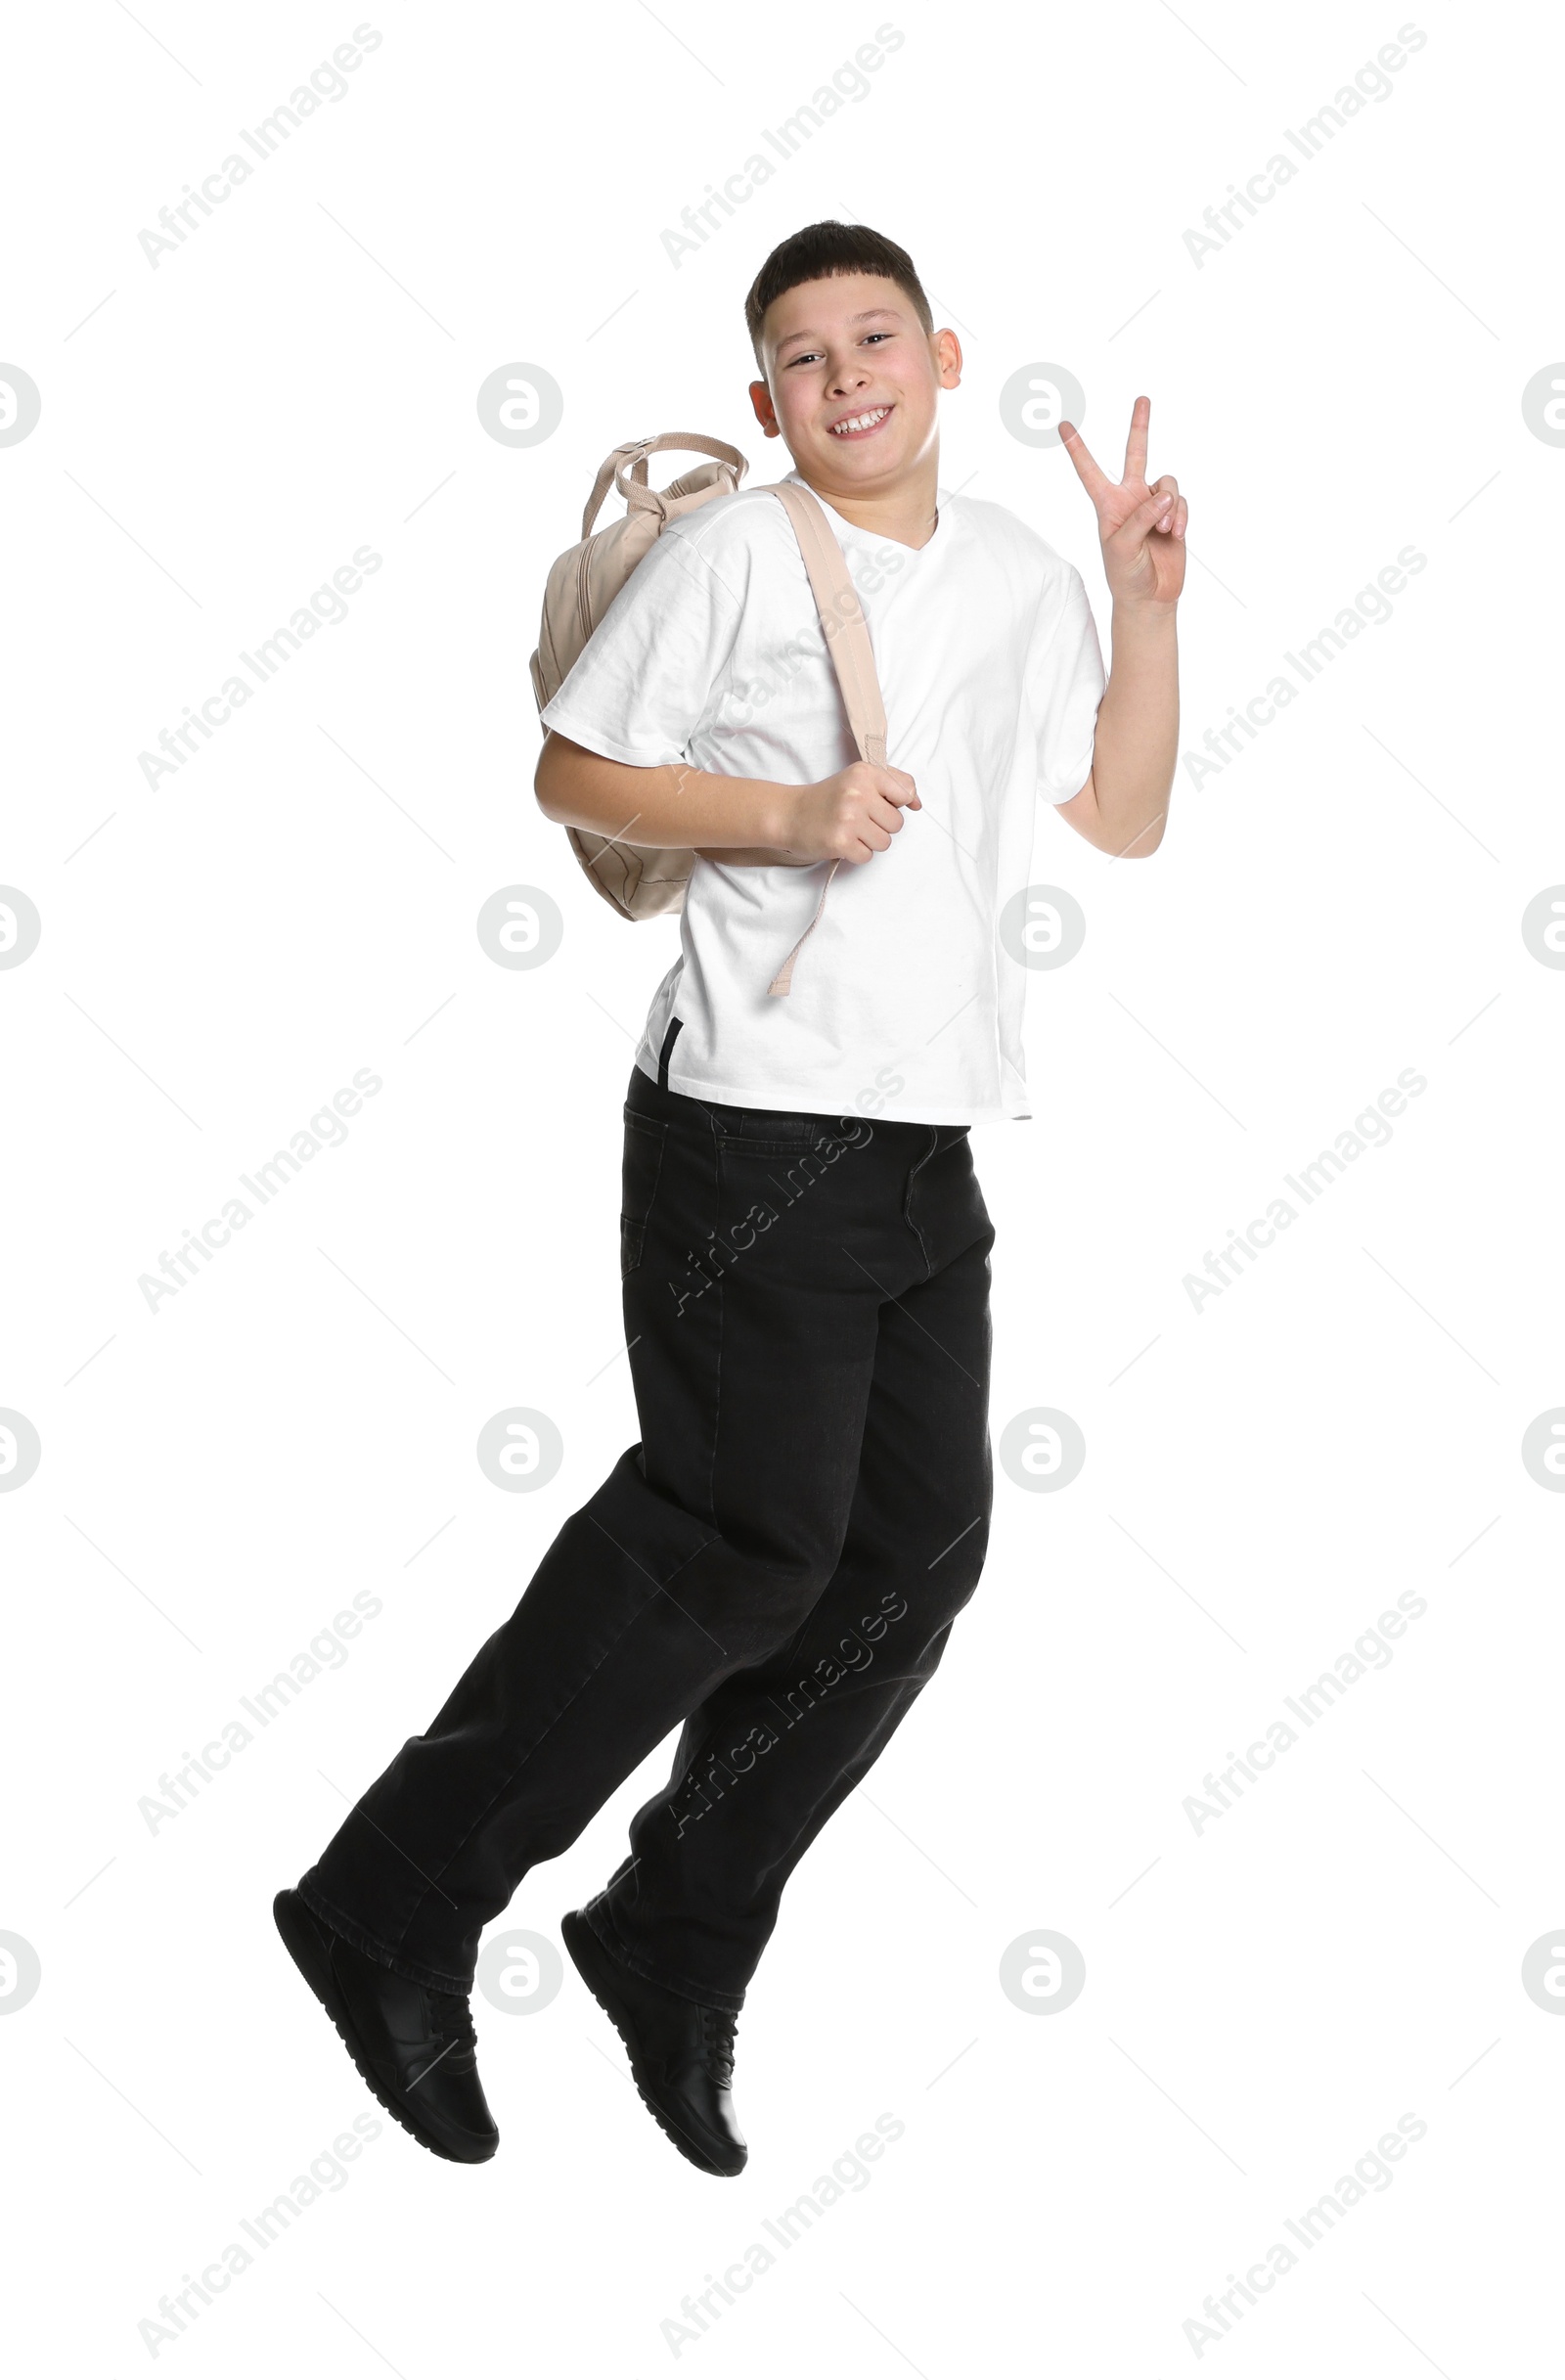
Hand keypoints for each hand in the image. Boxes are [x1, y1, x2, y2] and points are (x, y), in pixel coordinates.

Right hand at [777, 760, 921, 865]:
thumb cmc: (829, 798)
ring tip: (850, 830)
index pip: (905, 793)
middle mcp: (858, 793)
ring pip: (885, 842)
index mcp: (865, 772)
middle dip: (881, 826)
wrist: (790, 814)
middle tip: (858, 819)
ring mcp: (849, 818)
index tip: (876, 803)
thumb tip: (917, 803)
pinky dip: (856, 853)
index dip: (894, 803)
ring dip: (869, 841)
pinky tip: (842, 841)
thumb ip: (893, 783)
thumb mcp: (859, 778)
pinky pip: (867, 856)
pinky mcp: (840, 842)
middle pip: (897, 823)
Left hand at [1058, 395, 1185, 610]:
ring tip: (1164, 531)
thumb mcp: (1122, 547)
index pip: (1089, 471)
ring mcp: (1153, 505)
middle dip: (1140, 426)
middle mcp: (1130, 498)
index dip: (1077, 449)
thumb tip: (1164, 496)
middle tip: (1142, 398)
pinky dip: (1180, 517)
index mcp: (1107, 505)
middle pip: (1136, 454)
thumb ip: (1141, 518)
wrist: (1150, 597)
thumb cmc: (1125, 575)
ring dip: (1169, 507)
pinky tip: (1176, 535)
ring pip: (1167, 484)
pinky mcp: (1173, 515)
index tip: (1062, 425)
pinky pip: (1180, 503)